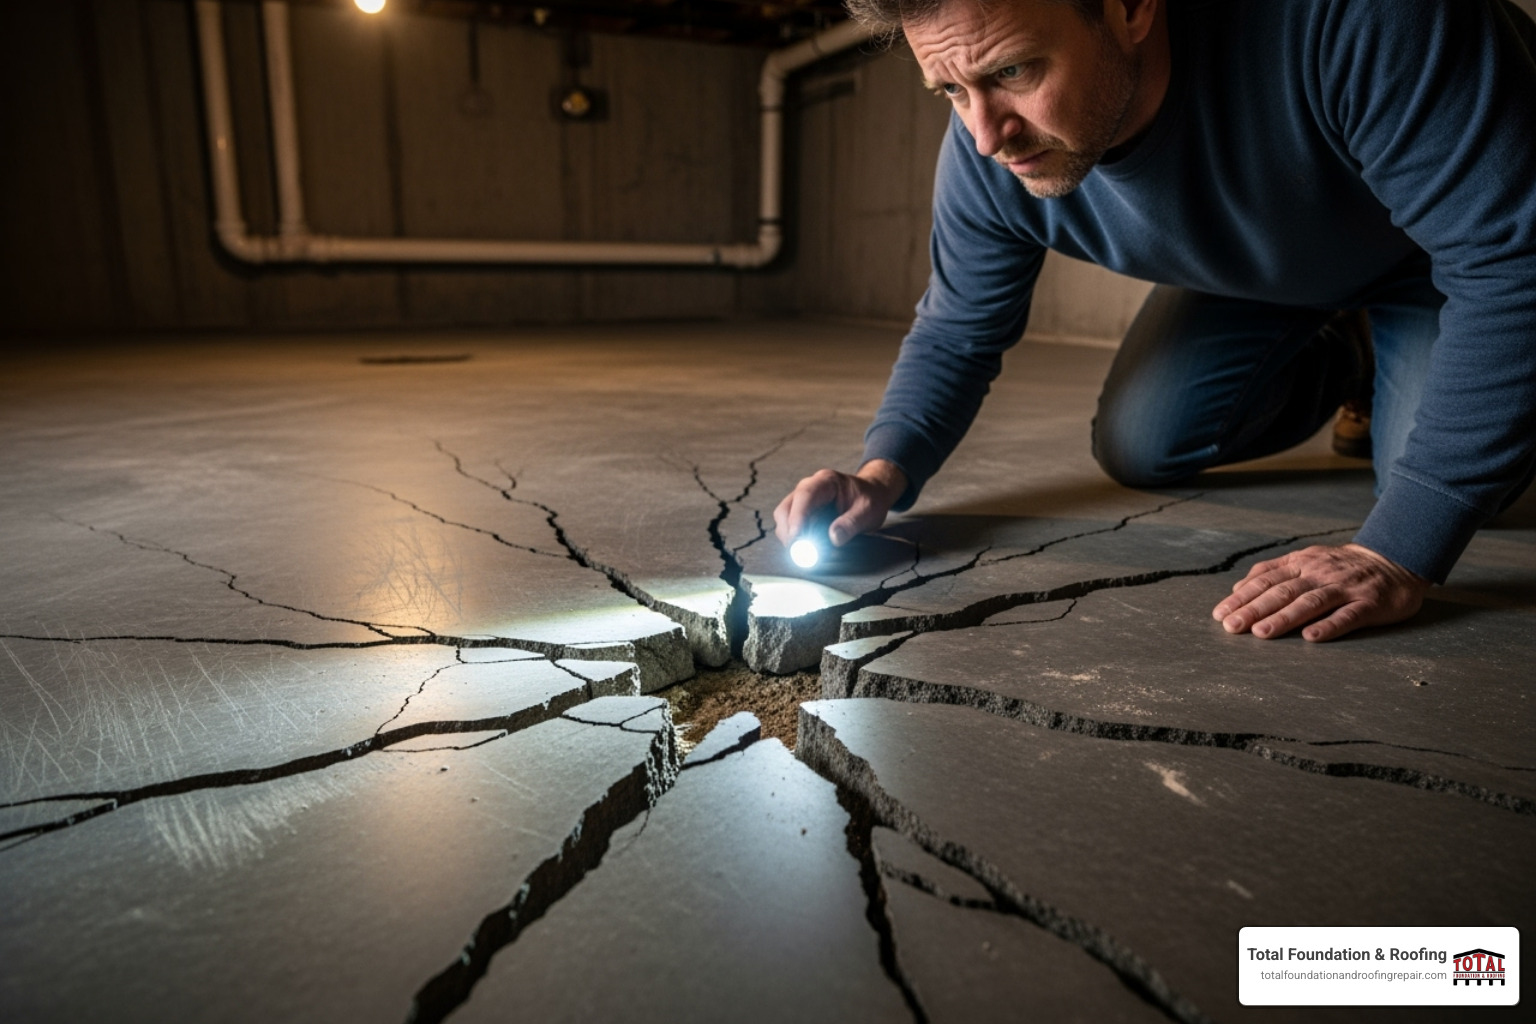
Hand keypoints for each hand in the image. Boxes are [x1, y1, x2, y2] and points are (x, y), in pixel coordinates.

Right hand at [774, 460, 908, 548]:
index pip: (804, 495)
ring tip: (805, 554)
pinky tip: (806, 550)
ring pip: (784, 518)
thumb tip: (833, 538)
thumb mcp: (868, 511)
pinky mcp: (803, 514)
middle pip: (786, 508)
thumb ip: (851, 523)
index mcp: (826, 481)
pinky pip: (791, 526)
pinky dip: (795, 539)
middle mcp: (809, 488)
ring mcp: (804, 501)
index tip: (797, 538)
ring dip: (790, 537)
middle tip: (799, 553)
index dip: (797, 517)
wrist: (873, 495)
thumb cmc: (870, 499)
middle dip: (789, 531)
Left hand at [1212, 543, 1430, 641]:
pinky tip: (1311, 637)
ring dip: (1284, 618)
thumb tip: (1238, 589)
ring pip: (1310, 602)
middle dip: (1254, 609)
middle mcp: (1319, 574)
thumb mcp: (1306, 559)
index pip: (1265, 580)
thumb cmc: (1342, 566)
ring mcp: (1344, 588)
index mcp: (1302, 563)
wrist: (1395, 559)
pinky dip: (1329, 626)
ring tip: (1261, 633)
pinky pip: (1347, 616)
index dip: (1242, 597)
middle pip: (1282, 592)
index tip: (1220, 614)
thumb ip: (1274, 571)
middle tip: (1232, 627)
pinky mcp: (1369, 603)